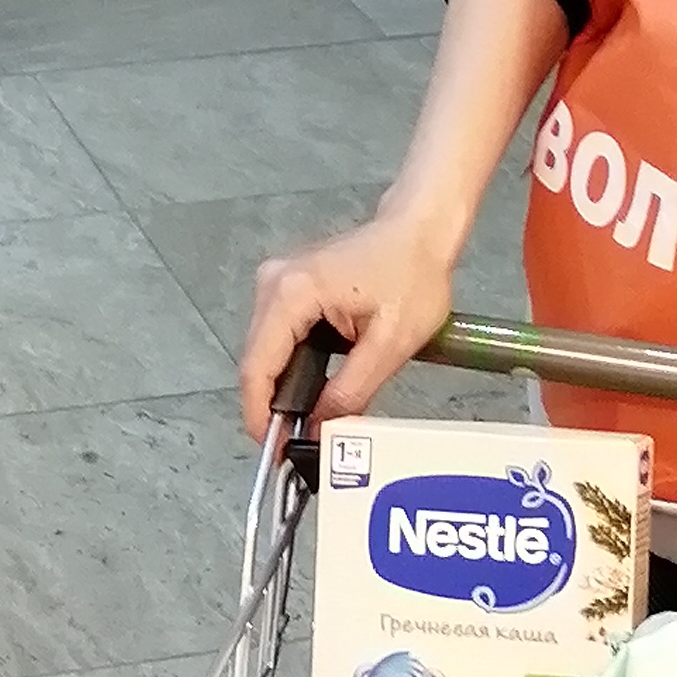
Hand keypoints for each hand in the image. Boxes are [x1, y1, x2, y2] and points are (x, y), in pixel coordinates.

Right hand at [238, 207, 457, 435]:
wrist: (419, 229)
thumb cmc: (414, 274)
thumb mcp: (392, 344)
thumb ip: (352, 390)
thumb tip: (320, 430)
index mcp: (294, 292)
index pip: (258, 365)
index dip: (260, 413)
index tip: (273, 447)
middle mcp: (273, 282)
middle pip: (257, 360)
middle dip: (272, 404)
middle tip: (296, 441)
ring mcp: (276, 281)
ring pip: (265, 351)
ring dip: (281, 385)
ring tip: (304, 419)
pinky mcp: (286, 287)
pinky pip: (277, 337)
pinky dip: (290, 365)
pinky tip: (309, 387)